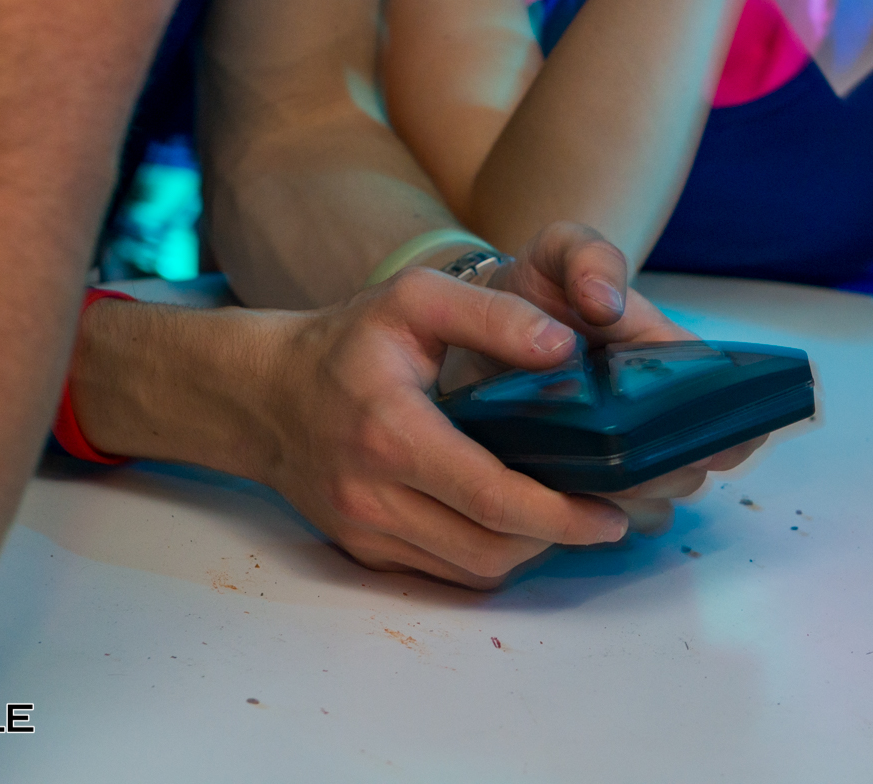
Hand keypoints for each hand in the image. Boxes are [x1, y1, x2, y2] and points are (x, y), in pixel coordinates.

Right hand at [247, 269, 630, 588]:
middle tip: (602, 515)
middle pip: (488, 549)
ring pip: (470, 571)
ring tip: (563, 516)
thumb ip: (493, 316)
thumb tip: (565, 348)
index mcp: (391, 433)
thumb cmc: (346, 342)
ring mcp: (364, 532)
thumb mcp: (417, 300)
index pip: (490, 496)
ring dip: (526, 552)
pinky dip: (487, 556)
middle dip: (556, 539)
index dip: (560, 515)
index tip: (609, 513)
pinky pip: (443, 573)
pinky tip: (511, 522)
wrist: (263, 395)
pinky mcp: (363, 551)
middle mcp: (373, 495)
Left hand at [485, 221, 764, 534]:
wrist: (479, 318)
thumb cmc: (539, 284)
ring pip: (649, 499)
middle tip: (621, 457)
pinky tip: (559, 499)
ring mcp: (617, 452)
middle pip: (688, 464)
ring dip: (628, 498)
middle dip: (666, 470)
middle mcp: (653, 414)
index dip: (729, 431)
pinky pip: (599, 517)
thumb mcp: (562, 251)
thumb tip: (604, 304)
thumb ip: (590, 259)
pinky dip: (587, 515)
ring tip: (586, 477)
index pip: (723, 405)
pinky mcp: (576, 481)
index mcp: (669, 359)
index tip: (709, 443)